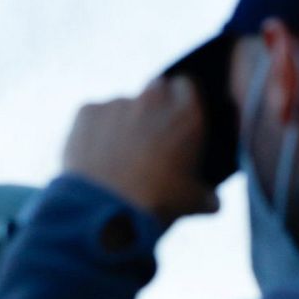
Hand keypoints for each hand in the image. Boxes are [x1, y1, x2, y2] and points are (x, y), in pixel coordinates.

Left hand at [62, 75, 218, 223]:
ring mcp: (117, 102)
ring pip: (122, 106)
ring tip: (116, 158)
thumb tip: (212, 201)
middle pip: (155, 89)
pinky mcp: (87, 111)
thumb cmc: (156, 204)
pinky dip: (94, 131)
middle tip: (147, 140)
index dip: (180, 102)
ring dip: (122, 123)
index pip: (186, 86)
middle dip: (153, 108)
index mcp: (186, 114)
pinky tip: (95, 158)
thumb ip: (207, 194)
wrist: (106, 212)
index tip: (175, 120)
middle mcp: (153, 99)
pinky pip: (93, 116)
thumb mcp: (193, 202)